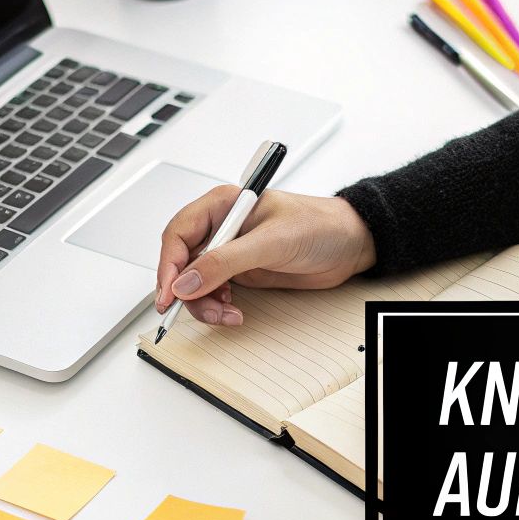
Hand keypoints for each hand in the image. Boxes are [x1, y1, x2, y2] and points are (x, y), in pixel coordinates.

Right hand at [155, 189, 376, 326]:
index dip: (169, 266)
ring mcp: (229, 252)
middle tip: (203, 310)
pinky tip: (234, 311)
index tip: (169, 294)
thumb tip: (187, 282)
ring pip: (195, 283)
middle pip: (181, 263)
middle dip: (187, 291)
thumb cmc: (319, 226)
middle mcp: (221, 228)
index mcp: (222, 205)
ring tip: (227, 314)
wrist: (350, 245)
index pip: (178, 234)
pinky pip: (214, 293)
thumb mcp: (271, 242)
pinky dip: (217, 307)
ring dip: (205, 304)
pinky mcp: (240, 272)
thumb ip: (226, 262)